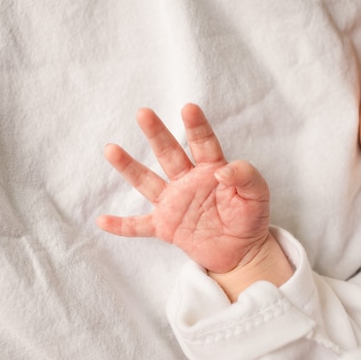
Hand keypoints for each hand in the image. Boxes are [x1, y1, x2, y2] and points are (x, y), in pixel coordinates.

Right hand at [97, 104, 272, 274]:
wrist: (241, 251)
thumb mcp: (258, 196)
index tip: (188, 108)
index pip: (203, 143)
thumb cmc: (249, 218)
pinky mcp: (165, 227)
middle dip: (156, 134)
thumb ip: (247, 177)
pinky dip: (121, 225)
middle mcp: (187, 181)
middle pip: (169, 154)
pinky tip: (102, 220)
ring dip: (129, 167)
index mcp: (211, 169)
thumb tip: (224, 171)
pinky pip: (139, 225)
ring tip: (110, 149)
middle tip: (144, 113)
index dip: (196, 126)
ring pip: (147, 182)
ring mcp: (173, 203)